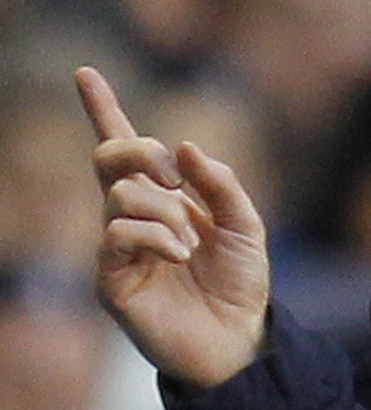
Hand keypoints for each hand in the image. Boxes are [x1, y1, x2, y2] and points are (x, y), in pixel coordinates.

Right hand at [78, 66, 269, 388]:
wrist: (238, 338)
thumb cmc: (240, 283)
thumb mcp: (246, 225)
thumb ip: (221, 184)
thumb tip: (183, 147)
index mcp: (163, 199)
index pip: (124, 148)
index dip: (103, 109)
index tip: (85, 71)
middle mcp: (132, 217)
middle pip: (110, 156)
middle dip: (140, 152)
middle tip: (176, 182)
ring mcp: (117, 247)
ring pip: (121, 195)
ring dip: (165, 211)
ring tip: (191, 244)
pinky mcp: (110, 277)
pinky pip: (119, 233)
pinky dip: (156, 235)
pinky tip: (181, 255)